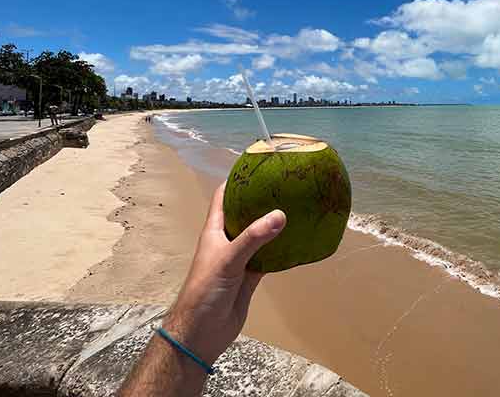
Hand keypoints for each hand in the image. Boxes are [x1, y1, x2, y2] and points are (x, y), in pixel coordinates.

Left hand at [163, 181, 285, 364]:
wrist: (201, 332)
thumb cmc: (204, 291)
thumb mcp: (228, 259)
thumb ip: (253, 237)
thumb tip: (279, 215)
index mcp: (215, 230)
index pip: (224, 196)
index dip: (237, 180)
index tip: (258, 167)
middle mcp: (227, 240)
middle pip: (245, 213)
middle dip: (262, 200)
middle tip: (285, 187)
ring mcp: (240, 258)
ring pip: (260, 236)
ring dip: (274, 226)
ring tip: (297, 209)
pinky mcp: (250, 276)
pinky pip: (269, 258)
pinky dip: (282, 251)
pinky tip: (297, 242)